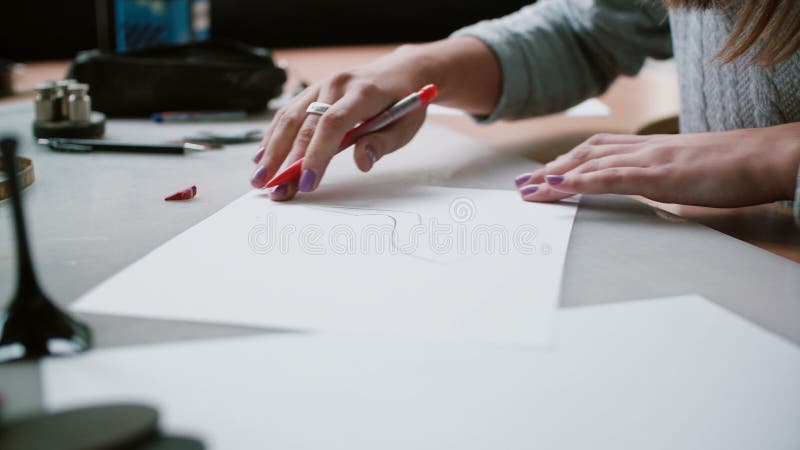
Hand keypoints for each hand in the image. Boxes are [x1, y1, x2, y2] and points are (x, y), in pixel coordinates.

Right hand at [250, 37, 500, 200]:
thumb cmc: (405, 102)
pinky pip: (288, 112)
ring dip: (272, 150)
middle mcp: (337, 84)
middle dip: (286, 160)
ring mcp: (322, 85)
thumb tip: (362, 162)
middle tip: (274, 189)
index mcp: (363, 93)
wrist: (402, 71)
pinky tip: (262, 157)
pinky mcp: (313, 91)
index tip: (307, 183)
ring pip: (290, 117)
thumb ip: (384, 143)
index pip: (333, 124)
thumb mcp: (407, 125)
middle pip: (304, 123)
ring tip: (260, 179)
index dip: (317, 155)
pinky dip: (273, 136)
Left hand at [515, 123, 799, 206]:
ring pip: (591, 164)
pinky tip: (560, 187)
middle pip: (585, 155)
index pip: (598, 153)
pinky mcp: (660, 174)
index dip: (567, 163)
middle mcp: (644, 149)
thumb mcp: (689, 175)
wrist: (768, 157)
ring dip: (556, 177)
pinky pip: (613, 176)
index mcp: (651, 150)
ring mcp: (650, 159)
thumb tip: (647, 193)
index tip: (543, 177)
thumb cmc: (734, 169)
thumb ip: (662, 180)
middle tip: (523, 187)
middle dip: (551, 171)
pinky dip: (582, 181)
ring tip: (529, 190)